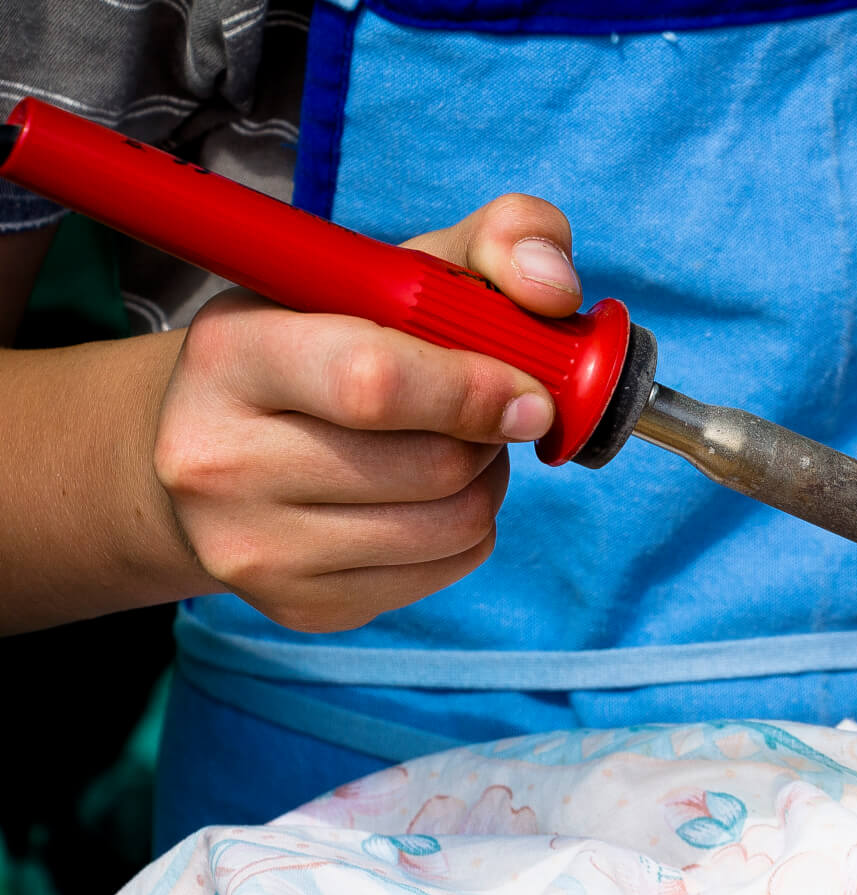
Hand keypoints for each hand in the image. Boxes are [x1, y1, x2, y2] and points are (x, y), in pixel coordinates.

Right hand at [148, 195, 583, 630]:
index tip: (529, 390)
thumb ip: (496, 240)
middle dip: (488, 434)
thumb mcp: (396, 270)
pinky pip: (448, 568)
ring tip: (453, 445)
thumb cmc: (330, 342)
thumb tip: (553, 286)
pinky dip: (469, 528)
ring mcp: (253, 547)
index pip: (375, 382)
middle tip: (485, 408)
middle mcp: (218, 459)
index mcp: (230, 352)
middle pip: (431, 466)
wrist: (223, 445)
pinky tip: (428, 494)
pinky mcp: (301, 606)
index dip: (476, 389)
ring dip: (485, 480)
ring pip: (451, 525)